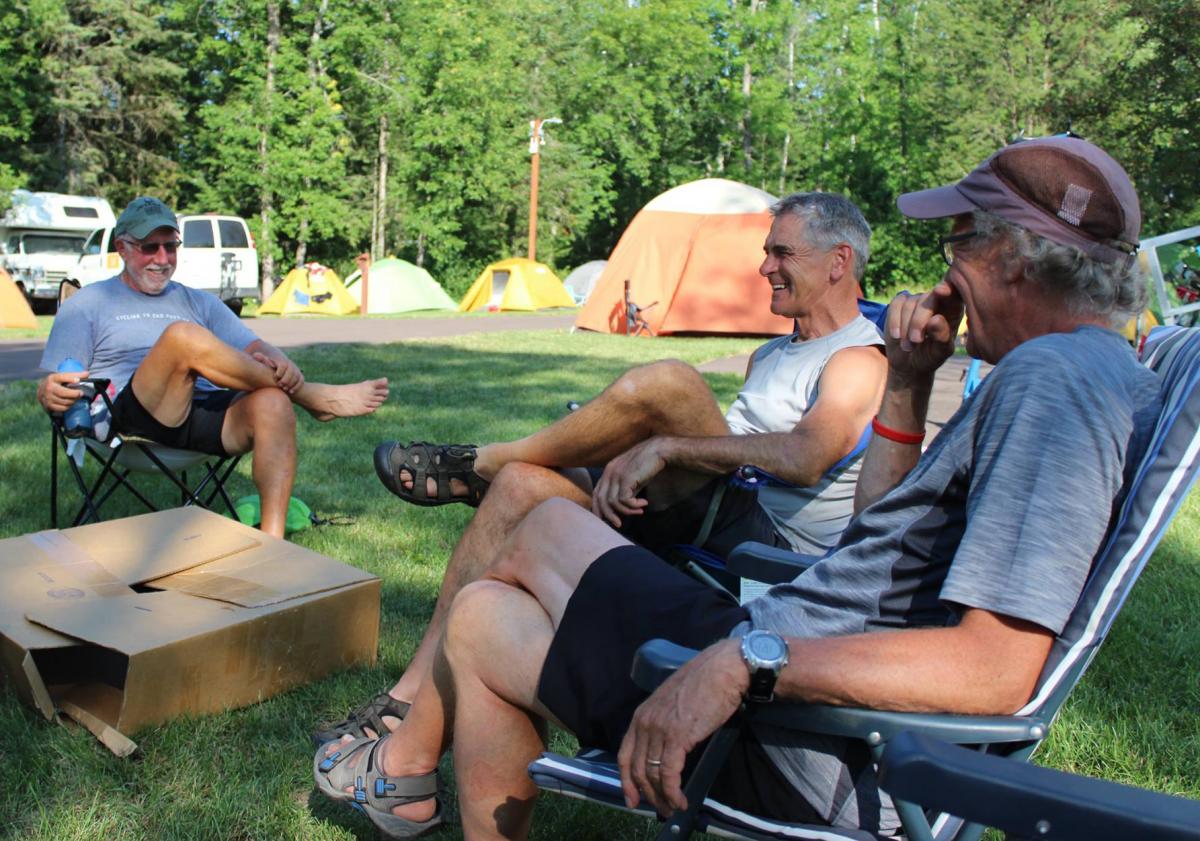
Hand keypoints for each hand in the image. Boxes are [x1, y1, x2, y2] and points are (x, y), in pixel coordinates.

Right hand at [37, 371, 87, 412]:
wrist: (41, 390)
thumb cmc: (56, 382)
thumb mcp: (63, 376)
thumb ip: (75, 375)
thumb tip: (87, 374)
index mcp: (53, 378)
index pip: (62, 377)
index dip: (70, 379)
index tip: (78, 380)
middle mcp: (49, 388)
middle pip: (63, 393)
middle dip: (75, 394)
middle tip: (81, 393)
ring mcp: (48, 398)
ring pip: (65, 402)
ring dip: (73, 401)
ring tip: (76, 398)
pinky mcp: (49, 406)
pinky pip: (63, 408)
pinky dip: (68, 406)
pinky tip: (70, 403)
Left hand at [252, 350, 303, 393]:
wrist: (278, 371)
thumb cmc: (268, 368)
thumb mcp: (265, 364)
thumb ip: (261, 360)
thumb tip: (255, 355)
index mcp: (281, 361)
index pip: (283, 364)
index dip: (280, 371)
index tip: (275, 377)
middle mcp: (290, 365)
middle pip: (291, 371)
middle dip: (286, 379)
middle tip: (279, 385)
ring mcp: (296, 370)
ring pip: (297, 376)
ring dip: (291, 383)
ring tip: (284, 389)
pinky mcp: (299, 376)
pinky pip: (301, 381)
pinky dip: (296, 386)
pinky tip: (290, 391)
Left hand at [591, 438, 666, 527]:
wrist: (660, 450)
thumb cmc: (648, 465)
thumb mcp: (632, 479)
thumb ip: (623, 491)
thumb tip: (619, 509)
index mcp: (608, 471)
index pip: (596, 493)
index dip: (599, 509)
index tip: (607, 521)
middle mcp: (609, 472)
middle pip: (600, 500)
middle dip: (608, 516)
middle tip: (619, 524)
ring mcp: (617, 474)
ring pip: (612, 503)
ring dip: (627, 511)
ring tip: (639, 512)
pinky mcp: (626, 478)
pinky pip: (624, 500)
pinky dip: (633, 506)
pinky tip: (644, 504)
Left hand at [618, 639, 747, 814]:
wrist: (722, 670)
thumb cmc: (704, 683)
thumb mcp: (673, 702)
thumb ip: (664, 722)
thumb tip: (667, 747)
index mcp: (641, 714)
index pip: (625, 754)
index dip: (626, 781)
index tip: (631, 798)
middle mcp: (645, 722)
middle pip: (637, 769)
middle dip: (647, 794)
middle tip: (660, 809)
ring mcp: (659, 730)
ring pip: (652, 775)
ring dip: (661, 797)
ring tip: (672, 808)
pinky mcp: (677, 737)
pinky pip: (669, 774)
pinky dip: (673, 792)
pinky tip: (681, 800)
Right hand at [884, 283, 963, 383]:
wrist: (908, 363)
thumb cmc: (930, 356)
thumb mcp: (940, 352)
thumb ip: (941, 336)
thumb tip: (935, 319)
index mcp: (954, 309)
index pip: (954, 293)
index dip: (947, 289)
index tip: (939, 291)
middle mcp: (936, 300)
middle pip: (928, 299)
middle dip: (918, 321)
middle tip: (916, 341)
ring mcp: (917, 299)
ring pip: (910, 304)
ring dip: (906, 328)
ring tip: (908, 346)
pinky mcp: (900, 303)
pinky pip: (896, 304)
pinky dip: (894, 321)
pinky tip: (896, 335)